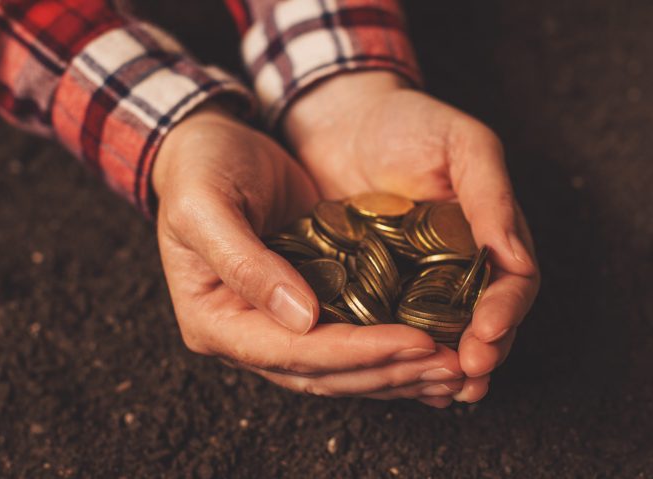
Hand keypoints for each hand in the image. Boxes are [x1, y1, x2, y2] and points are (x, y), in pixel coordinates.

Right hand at [153, 104, 464, 403]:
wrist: (209, 145)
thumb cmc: (199, 169)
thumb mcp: (207, 207)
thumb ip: (246, 264)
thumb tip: (301, 318)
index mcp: (214, 321)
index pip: (292, 352)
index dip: (357, 352)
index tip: (416, 342)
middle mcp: (245, 336)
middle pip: (323, 373)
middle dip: (388, 371)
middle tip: (450, 366)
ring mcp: (274, 326)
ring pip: (342, 368)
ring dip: (398, 371)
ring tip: (452, 368)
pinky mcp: (304, 306)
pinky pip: (350, 339)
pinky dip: (390, 349)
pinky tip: (431, 350)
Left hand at [283, 72, 540, 403]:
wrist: (341, 120)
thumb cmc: (406, 122)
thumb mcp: (461, 144)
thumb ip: (491, 193)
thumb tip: (517, 257)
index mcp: (487, 235)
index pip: (511, 284)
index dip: (505, 313)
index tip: (488, 334)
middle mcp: (456, 266)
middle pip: (481, 322)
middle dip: (481, 353)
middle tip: (468, 376)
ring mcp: (413, 281)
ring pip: (439, 335)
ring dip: (443, 368)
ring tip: (441, 392)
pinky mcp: (370, 288)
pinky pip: (389, 328)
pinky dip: (397, 354)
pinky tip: (394, 375)